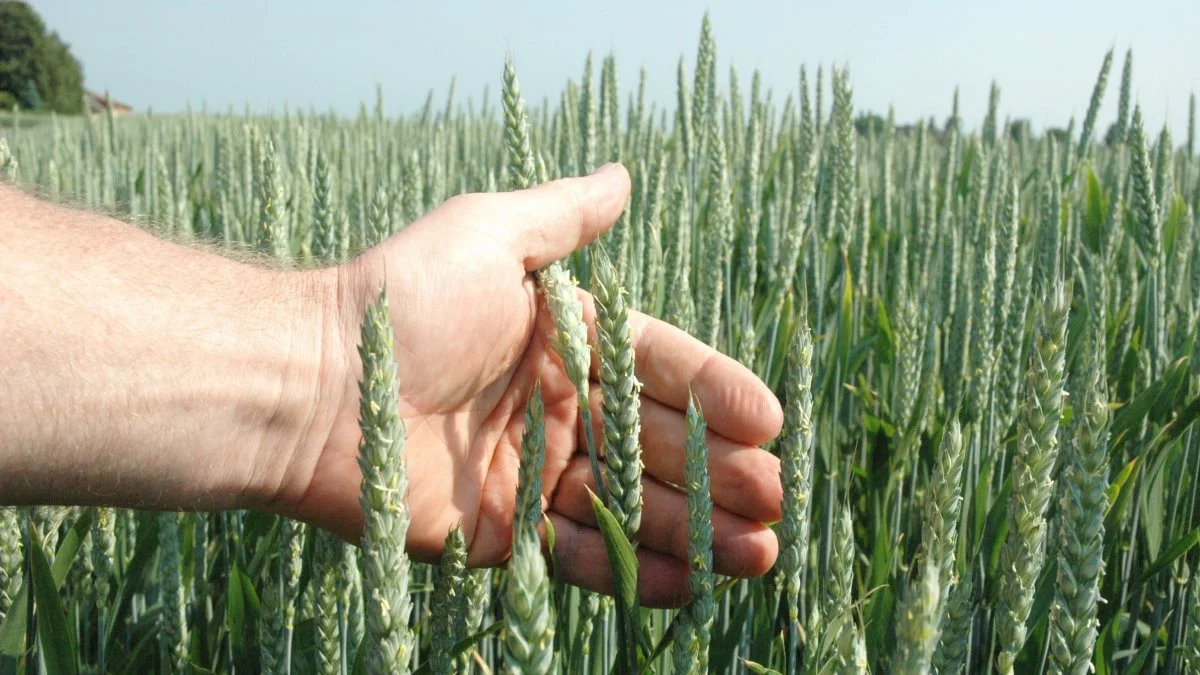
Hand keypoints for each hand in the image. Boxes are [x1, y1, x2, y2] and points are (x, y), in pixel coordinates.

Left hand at [288, 164, 784, 606]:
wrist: (308, 387)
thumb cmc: (399, 301)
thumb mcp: (485, 235)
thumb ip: (560, 217)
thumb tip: (623, 175)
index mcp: (562, 341)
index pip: (657, 367)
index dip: (714, 392)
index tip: (769, 419)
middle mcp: (555, 408)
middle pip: (656, 444)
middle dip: (720, 472)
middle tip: (773, 496)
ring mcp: (532, 475)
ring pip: (631, 506)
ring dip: (696, 530)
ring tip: (760, 550)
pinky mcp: (503, 537)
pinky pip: (580, 558)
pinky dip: (635, 573)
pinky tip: (691, 583)